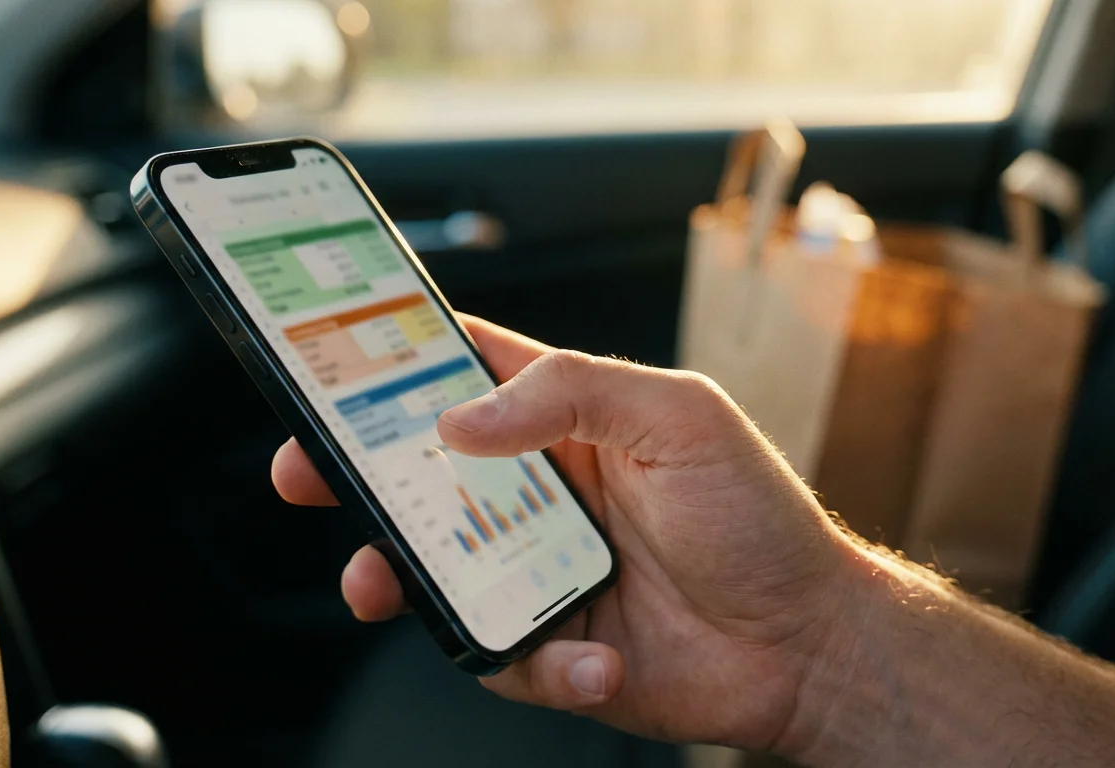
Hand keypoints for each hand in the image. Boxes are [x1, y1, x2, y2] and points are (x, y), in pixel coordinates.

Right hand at [272, 315, 853, 751]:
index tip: (328, 364)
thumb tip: (460, 420)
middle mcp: (544, 495)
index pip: (466, 376)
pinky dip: (535, 663)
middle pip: (424, 476)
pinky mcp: (552, 647)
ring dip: (395, 576)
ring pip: (434, 571)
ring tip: (379, 582)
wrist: (810, 643)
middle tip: (304, 473)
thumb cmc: (758, 518)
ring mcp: (541, 572)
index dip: (394, 367)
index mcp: (571, 422)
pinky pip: (500, 656)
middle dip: (354, 475)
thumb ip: (573, 392)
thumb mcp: (679, 418)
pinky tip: (597, 661)